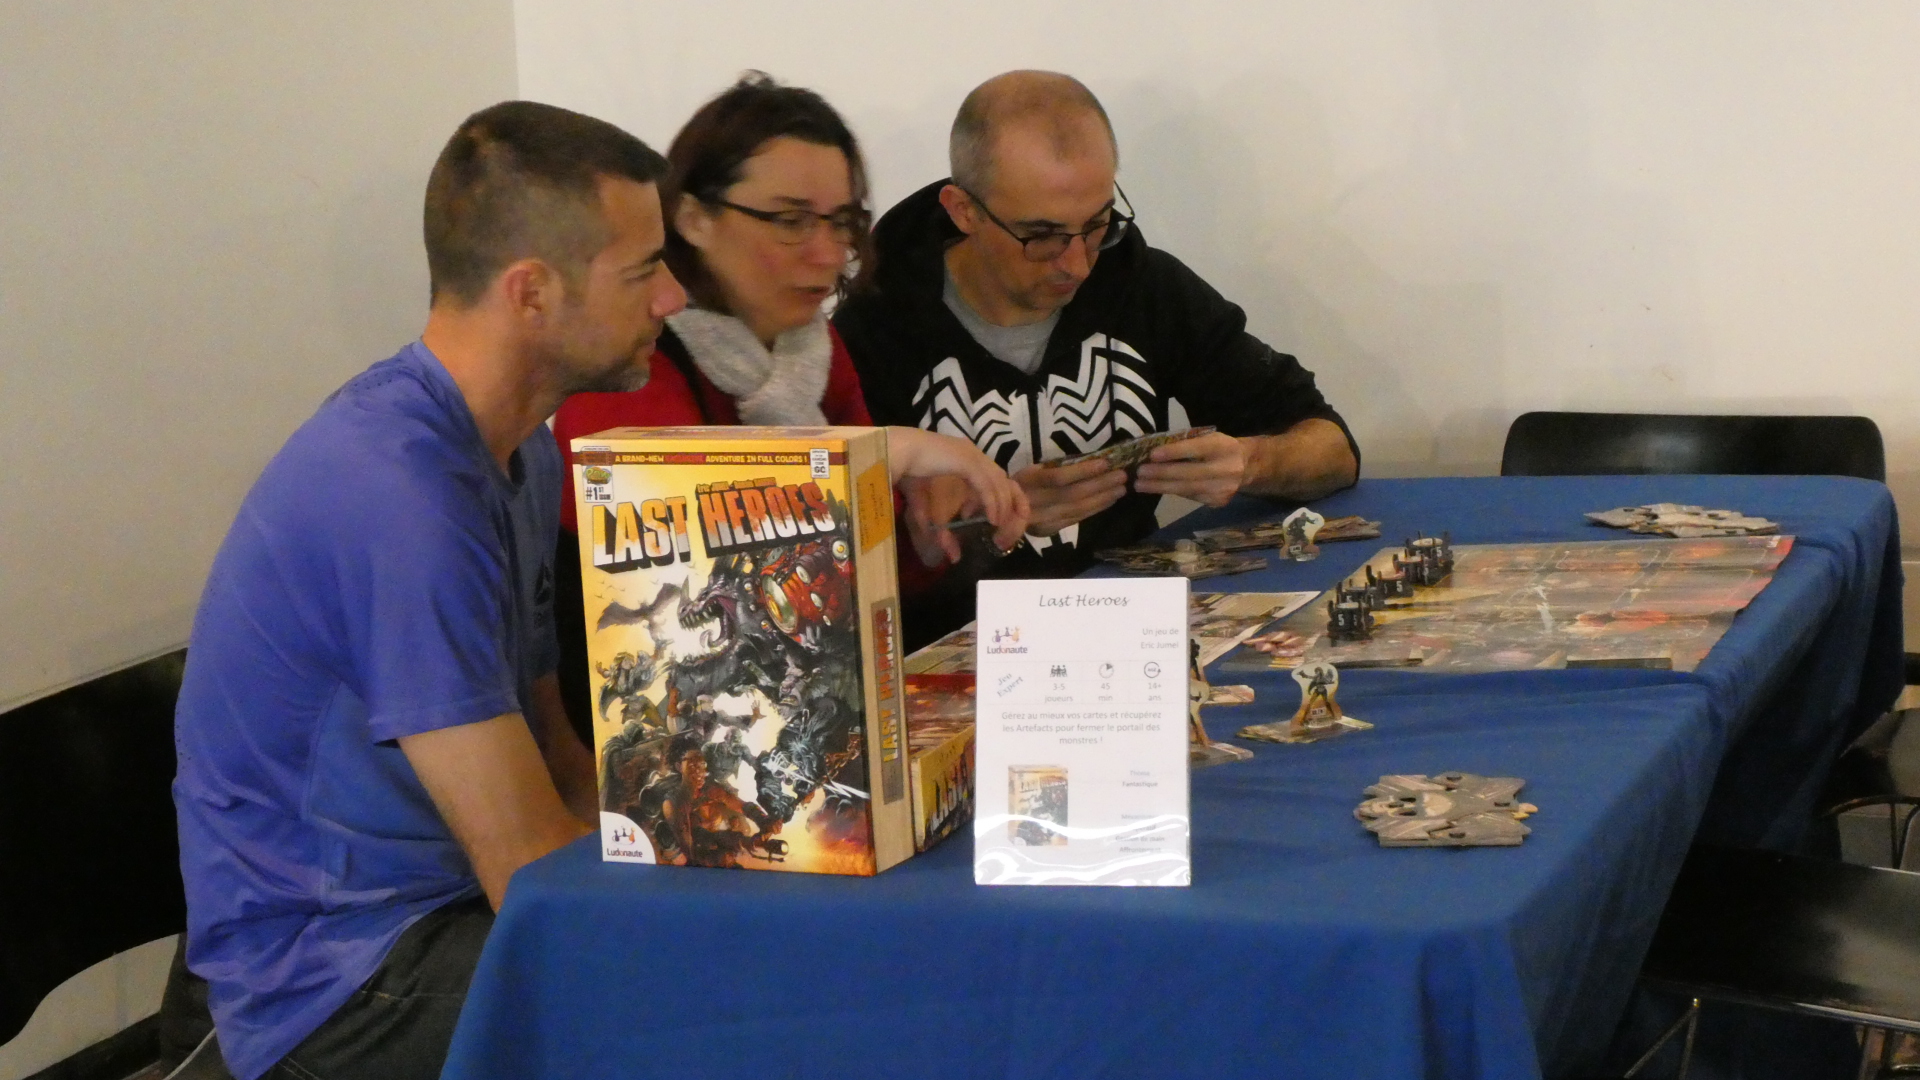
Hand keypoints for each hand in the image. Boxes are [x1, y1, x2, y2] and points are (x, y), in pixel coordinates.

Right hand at [887, 428, 1029, 554]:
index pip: (990, 474)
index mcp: (963, 454)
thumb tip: (944, 549)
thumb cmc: (905, 470)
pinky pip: (987, 486)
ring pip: (998, 482)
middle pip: (1001, 477)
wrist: (898, 451)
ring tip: (998, 525)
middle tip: (1001, 523)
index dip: (992, 495)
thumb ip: (933, 523)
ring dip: (1001, 505)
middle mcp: (971, 452)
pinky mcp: (967, 463)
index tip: (982, 515)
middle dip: (1007, 500)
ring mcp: (971, 456)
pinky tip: (992, 519)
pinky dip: (992, 503)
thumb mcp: (923, 500)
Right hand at [1012, 457, 1129, 534]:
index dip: (1084, 471)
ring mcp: (1041, 520)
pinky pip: (1075, 519)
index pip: (1059, 477)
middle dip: (1100, 485)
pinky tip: (1108, 501)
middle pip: (1072, 495)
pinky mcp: (1048, 531)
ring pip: (1077, 510)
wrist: (1000, 510)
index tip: (1106, 462)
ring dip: (1102, 499)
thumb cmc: (1021, 483)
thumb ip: (1056, 468)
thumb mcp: (1033, 470)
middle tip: (1122, 476)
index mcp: (1028, 481)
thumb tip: (1090, 462)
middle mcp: (1034, 502)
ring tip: (1120, 489)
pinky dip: (1094, 510)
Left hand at [1132, 432, 1245, 506]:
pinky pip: (1190, 497)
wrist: (1247, 467)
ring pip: (1186, 489)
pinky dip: (1172, 492)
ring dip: (1160, 487)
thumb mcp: (1208, 438)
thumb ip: (1187, 443)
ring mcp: (1223, 488)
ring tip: (1140, 485)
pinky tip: (1156, 489)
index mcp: (1222, 447)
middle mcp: (1225, 469)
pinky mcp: (1218, 502)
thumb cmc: (1218, 448)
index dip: (1174, 452)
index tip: (1152, 455)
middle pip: (1189, 473)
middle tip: (1139, 473)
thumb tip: (1153, 450)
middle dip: (1161, 474)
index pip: (1196, 449)